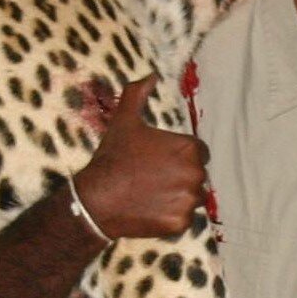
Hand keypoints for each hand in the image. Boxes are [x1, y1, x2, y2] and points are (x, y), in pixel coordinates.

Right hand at [71, 74, 211, 238]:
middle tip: (153, 180)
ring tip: (152, 195)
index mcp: (188, 148)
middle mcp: (195, 174)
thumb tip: (151, 75)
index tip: (161, 162)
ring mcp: (189, 200)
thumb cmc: (113, 157)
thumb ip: (138, 93)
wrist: (97, 199)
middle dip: (180, 177)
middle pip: (197, 176)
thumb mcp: (124, 120)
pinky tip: (150, 210)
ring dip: (178, 197)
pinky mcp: (181, 222)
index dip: (180, 157)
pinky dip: (170, 217)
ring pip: (192, 198)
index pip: (199, 153)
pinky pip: (182, 219)